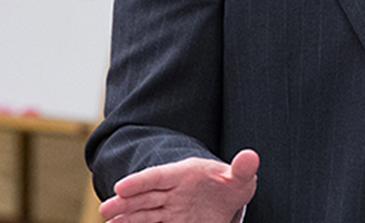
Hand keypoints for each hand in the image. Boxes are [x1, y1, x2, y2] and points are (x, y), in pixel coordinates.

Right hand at [98, 149, 258, 222]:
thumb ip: (243, 168)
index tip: (121, 186)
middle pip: (145, 195)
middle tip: (105, 208)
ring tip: (108, 221)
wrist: (228, 199)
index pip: (160, 175)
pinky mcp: (169, 222)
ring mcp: (169, 208)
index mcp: (186, 173)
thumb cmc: (231, 185)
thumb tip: (251, 156)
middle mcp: (173, 190)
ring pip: (143, 212)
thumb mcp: (240, 178)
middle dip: (126, 202)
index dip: (141, 180)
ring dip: (125, 217)